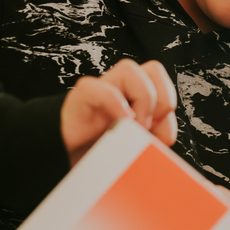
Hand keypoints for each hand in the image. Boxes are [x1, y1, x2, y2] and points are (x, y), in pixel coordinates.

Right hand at [61, 59, 176, 165]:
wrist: (62, 161)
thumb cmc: (99, 155)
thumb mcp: (135, 149)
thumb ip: (152, 140)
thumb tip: (164, 138)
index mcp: (135, 99)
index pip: (163, 84)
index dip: (168, 106)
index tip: (158, 134)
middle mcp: (119, 90)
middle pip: (154, 69)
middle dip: (162, 100)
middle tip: (148, 128)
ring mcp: (99, 92)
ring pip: (129, 69)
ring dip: (140, 99)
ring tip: (133, 127)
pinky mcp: (78, 100)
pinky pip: (96, 88)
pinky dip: (114, 103)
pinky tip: (120, 123)